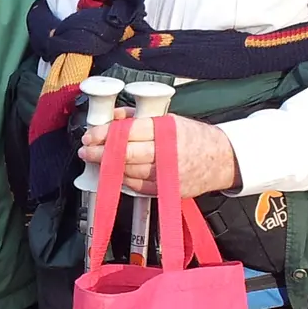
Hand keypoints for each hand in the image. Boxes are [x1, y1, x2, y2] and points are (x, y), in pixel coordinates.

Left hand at [78, 110, 239, 196]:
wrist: (222, 160)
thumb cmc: (195, 137)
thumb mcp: (169, 119)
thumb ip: (139, 118)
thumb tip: (113, 118)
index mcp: (166, 130)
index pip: (128, 131)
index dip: (104, 134)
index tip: (89, 136)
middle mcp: (167, 152)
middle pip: (125, 153)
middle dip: (100, 153)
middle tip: (86, 150)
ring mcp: (167, 174)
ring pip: (129, 172)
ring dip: (108, 167)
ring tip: (96, 161)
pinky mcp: (167, 190)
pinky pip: (138, 186)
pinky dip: (124, 180)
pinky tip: (115, 173)